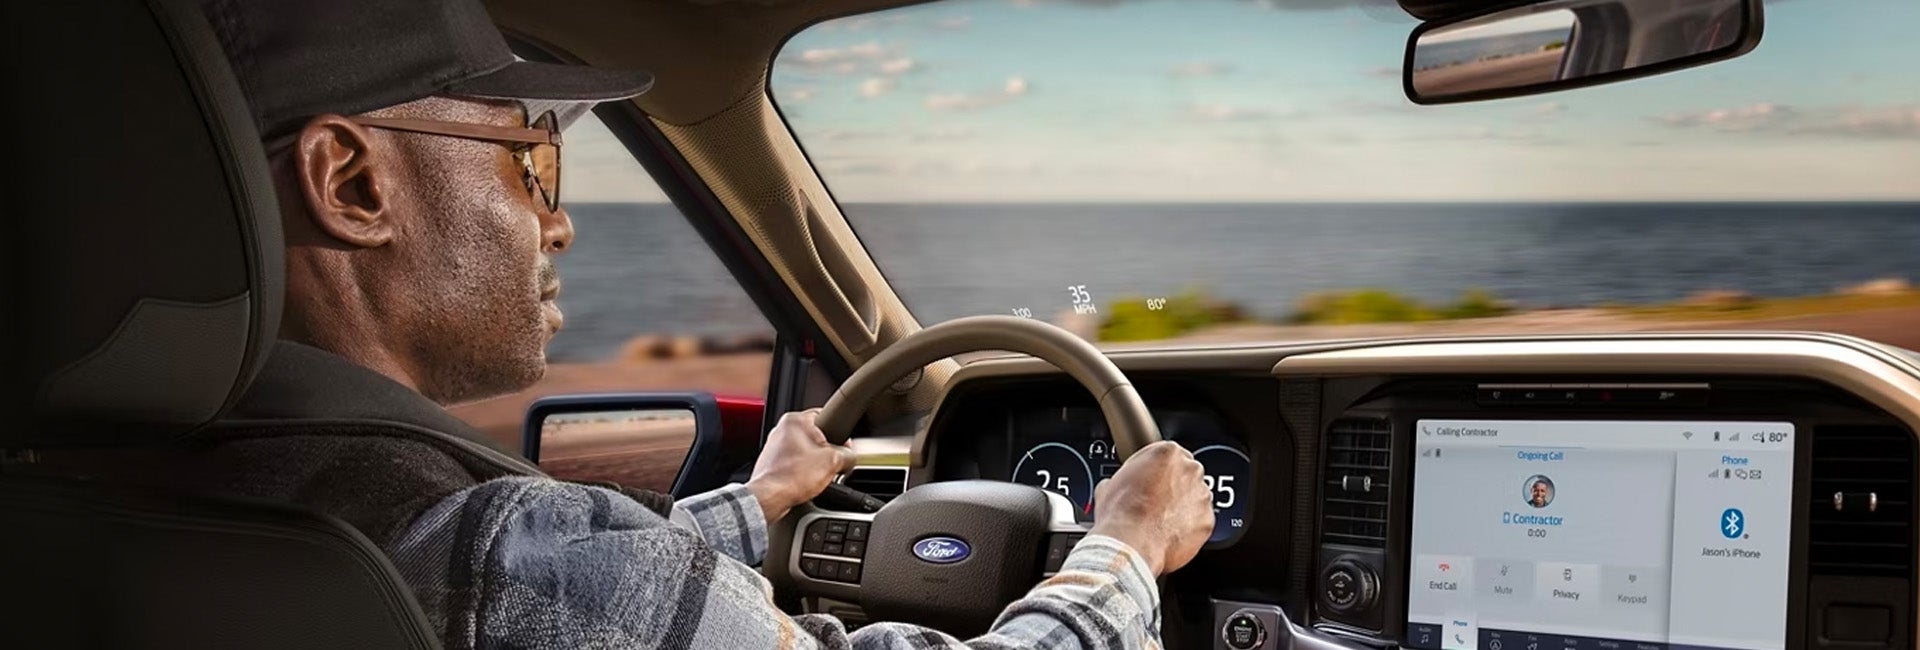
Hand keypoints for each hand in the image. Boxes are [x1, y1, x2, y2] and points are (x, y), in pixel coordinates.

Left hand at [746, 409, 857, 522]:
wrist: (769, 498)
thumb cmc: (792, 476)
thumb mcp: (833, 462)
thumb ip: (847, 455)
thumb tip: (850, 458)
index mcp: (795, 420)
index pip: (826, 416)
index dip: (841, 433)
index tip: (844, 447)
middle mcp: (782, 429)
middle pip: (816, 436)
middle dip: (827, 452)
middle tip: (832, 465)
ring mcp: (775, 447)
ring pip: (806, 452)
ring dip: (815, 464)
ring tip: (817, 476)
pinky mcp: (772, 463)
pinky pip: (795, 464)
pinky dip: (802, 473)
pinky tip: (806, 482)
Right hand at [1088, 441, 1214, 575]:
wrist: (1130, 544)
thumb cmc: (1120, 515)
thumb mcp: (1110, 485)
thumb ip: (1124, 478)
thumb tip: (1116, 485)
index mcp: (1167, 453)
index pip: (1169, 454)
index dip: (1159, 470)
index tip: (1152, 480)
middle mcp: (1189, 470)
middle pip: (1187, 473)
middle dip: (1174, 486)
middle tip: (1155, 501)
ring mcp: (1201, 495)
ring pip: (1195, 497)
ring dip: (1183, 506)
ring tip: (1161, 521)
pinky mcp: (1207, 520)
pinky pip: (1200, 520)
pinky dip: (1189, 526)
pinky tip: (1170, 533)